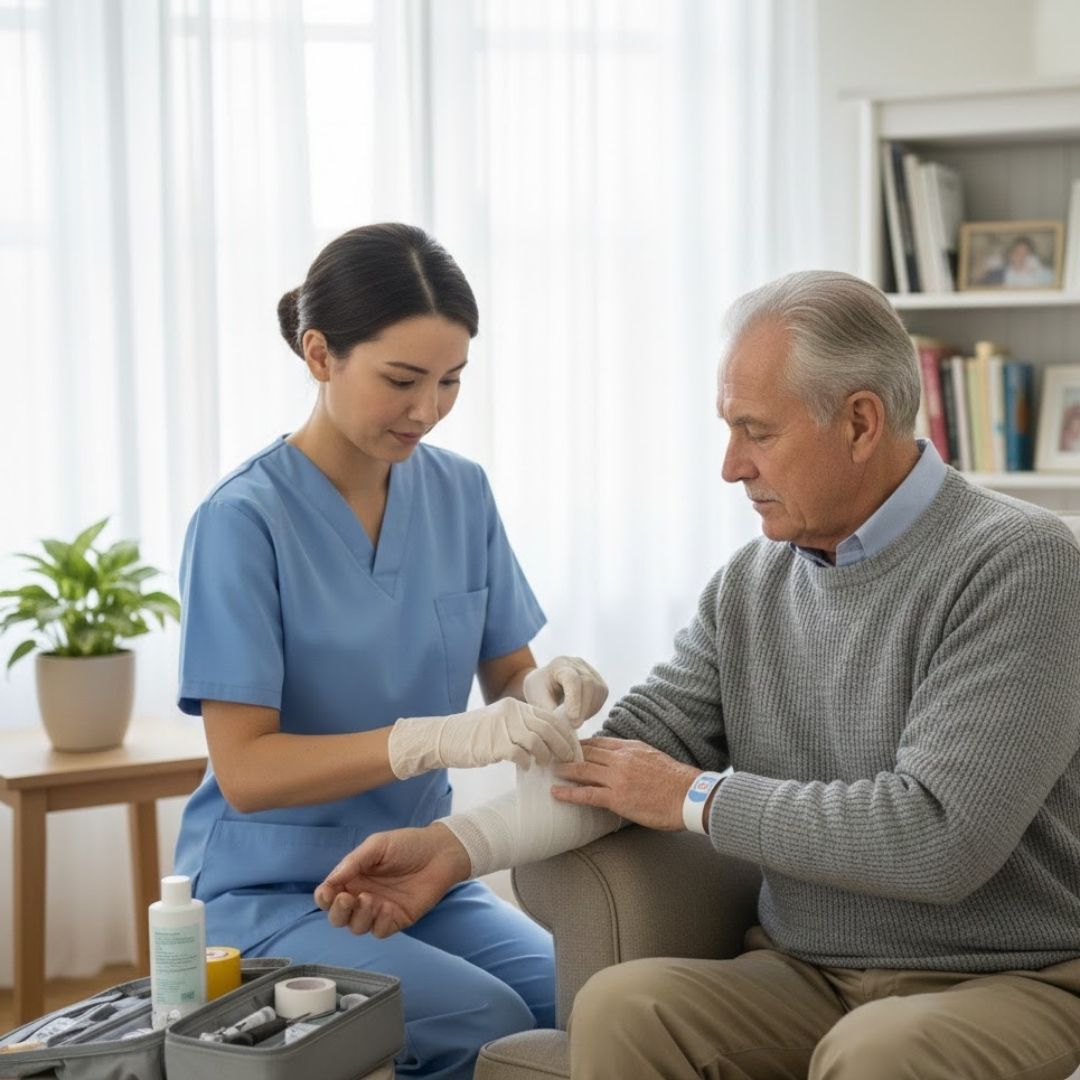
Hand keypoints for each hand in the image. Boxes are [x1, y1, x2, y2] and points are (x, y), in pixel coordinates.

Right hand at [314, 823, 470, 937]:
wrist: (440, 852)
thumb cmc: (408, 844)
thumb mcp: (377, 845)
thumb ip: (353, 862)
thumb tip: (330, 882)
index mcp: (353, 877)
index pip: (329, 895)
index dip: (324, 897)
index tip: (328, 893)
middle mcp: (361, 896)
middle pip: (338, 916)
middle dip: (338, 912)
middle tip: (347, 899)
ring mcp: (378, 910)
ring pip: (356, 927)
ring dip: (359, 917)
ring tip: (370, 899)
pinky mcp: (396, 920)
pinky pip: (379, 931)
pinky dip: (378, 923)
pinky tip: (387, 908)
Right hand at [388, 697, 578, 777]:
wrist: (445, 738)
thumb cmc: (474, 735)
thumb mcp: (500, 723)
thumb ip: (522, 727)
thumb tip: (548, 742)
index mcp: (515, 706)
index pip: (550, 717)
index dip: (565, 733)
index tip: (574, 748)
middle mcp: (511, 712)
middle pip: (548, 728)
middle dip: (563, 746)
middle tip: (570, 761)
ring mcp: (503, 727)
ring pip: (538, 741)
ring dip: (546, 755)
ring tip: (545, 764)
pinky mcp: (494, 744)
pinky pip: (520, 754)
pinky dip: (527, 763)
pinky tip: (526, 768)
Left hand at [523, 656, 607, 725]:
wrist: (546, 683)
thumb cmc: (539, 692)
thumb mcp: (537, 700)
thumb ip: (550, 712)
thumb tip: (563, 728)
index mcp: (558, 664)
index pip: (571, 679)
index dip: (575, 700)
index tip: (573, 720)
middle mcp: (576, 663)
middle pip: (588, 683)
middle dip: (583, 708)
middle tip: (574, 726)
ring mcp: (589, 669)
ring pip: (599, 689)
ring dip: (589, 709)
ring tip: (575, 719)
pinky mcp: (598, 679)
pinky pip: (602, 694)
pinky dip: (594, 708)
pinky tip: (582, 714)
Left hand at [551, 736, 698, 830]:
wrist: (690, 797)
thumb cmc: (676, 781)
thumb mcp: (653, 756)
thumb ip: (634, 755)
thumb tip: (620, 760)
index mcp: (630, 747)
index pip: (599, 742)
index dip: (581, 744)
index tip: (569, 747)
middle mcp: (621, 759)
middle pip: (587, 753)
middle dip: (567, 754)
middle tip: (551, 755)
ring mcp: (617, 778)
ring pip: (583, 770)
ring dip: (564, 770)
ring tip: (550, 770)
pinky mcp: (617, 798)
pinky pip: (587, 794)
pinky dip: (569, 793)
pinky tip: (556, 793)